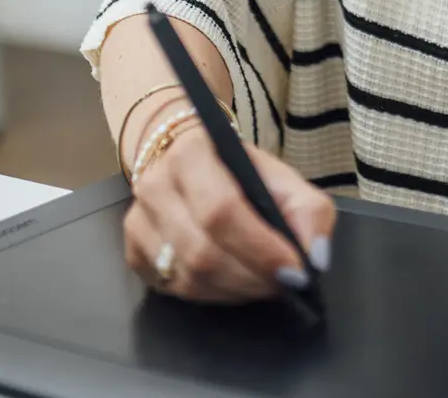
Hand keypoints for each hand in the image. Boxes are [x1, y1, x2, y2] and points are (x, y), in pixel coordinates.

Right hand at [120, 119, 335, 303]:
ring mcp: (138, 220)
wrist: (188, 162)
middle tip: (284, 282)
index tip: (295, 269)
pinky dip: (213, 295)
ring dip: (236, 289)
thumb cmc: (238, 172)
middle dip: (252, 276)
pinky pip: (175, 289)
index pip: (221, 209)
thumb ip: (309, 212)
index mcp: (191, 152)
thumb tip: (314, 257)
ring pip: (189, 276)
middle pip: (203, 250)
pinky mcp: (133, 252)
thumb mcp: (282, 178)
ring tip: (262, 282)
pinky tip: (233, 282)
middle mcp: (154, 184)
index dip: (260, 247)